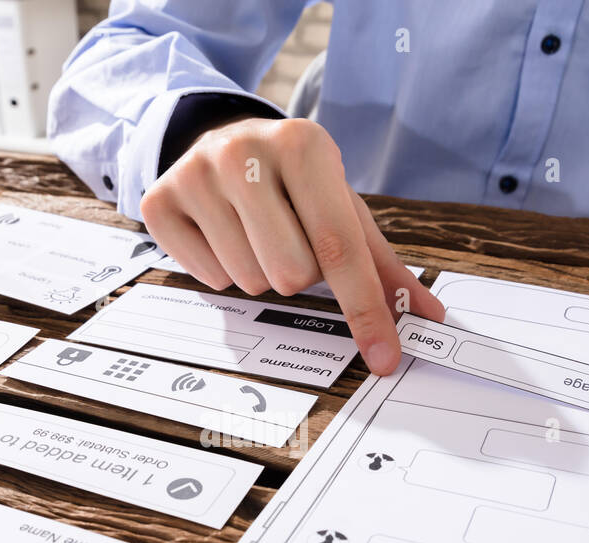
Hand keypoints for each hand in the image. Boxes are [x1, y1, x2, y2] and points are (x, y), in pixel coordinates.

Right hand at [140, 116, 443, 373]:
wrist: (221, 139)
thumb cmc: (293, 183)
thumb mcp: (341, 206)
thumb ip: (383, 265)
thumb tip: (428, 316)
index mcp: (304, 145)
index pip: (340, 249)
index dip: (365, 310)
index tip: (384, 357)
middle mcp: (245, 152)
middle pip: (291, 274)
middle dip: (298, 273)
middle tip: (288, 238)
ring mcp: (196, 174)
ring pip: (248, 280)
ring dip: (260, 273)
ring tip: (254, 233)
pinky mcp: (160, 200)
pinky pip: (206, 278)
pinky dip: (221, 271)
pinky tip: (222, 235)